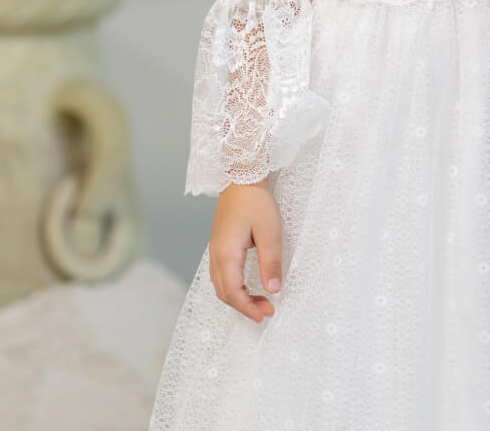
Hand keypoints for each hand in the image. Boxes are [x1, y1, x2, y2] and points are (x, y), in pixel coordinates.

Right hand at [209, 177, 282, 322]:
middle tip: (267, 310)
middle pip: (225, 293)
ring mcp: (216, 249)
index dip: (248, 308)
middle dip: (244, 306)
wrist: (241, 176)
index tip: (266, 314)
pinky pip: (221, 274)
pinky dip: (233, 287)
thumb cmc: (255, 201)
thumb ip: (271, 262)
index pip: (233, 293)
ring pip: (221, 285)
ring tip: (259, 301)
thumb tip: (274, 289)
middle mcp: (216, 255)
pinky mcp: (220, 244)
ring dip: (238, 297)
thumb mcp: (269, 232)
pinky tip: (247, 286)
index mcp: (226, 254)